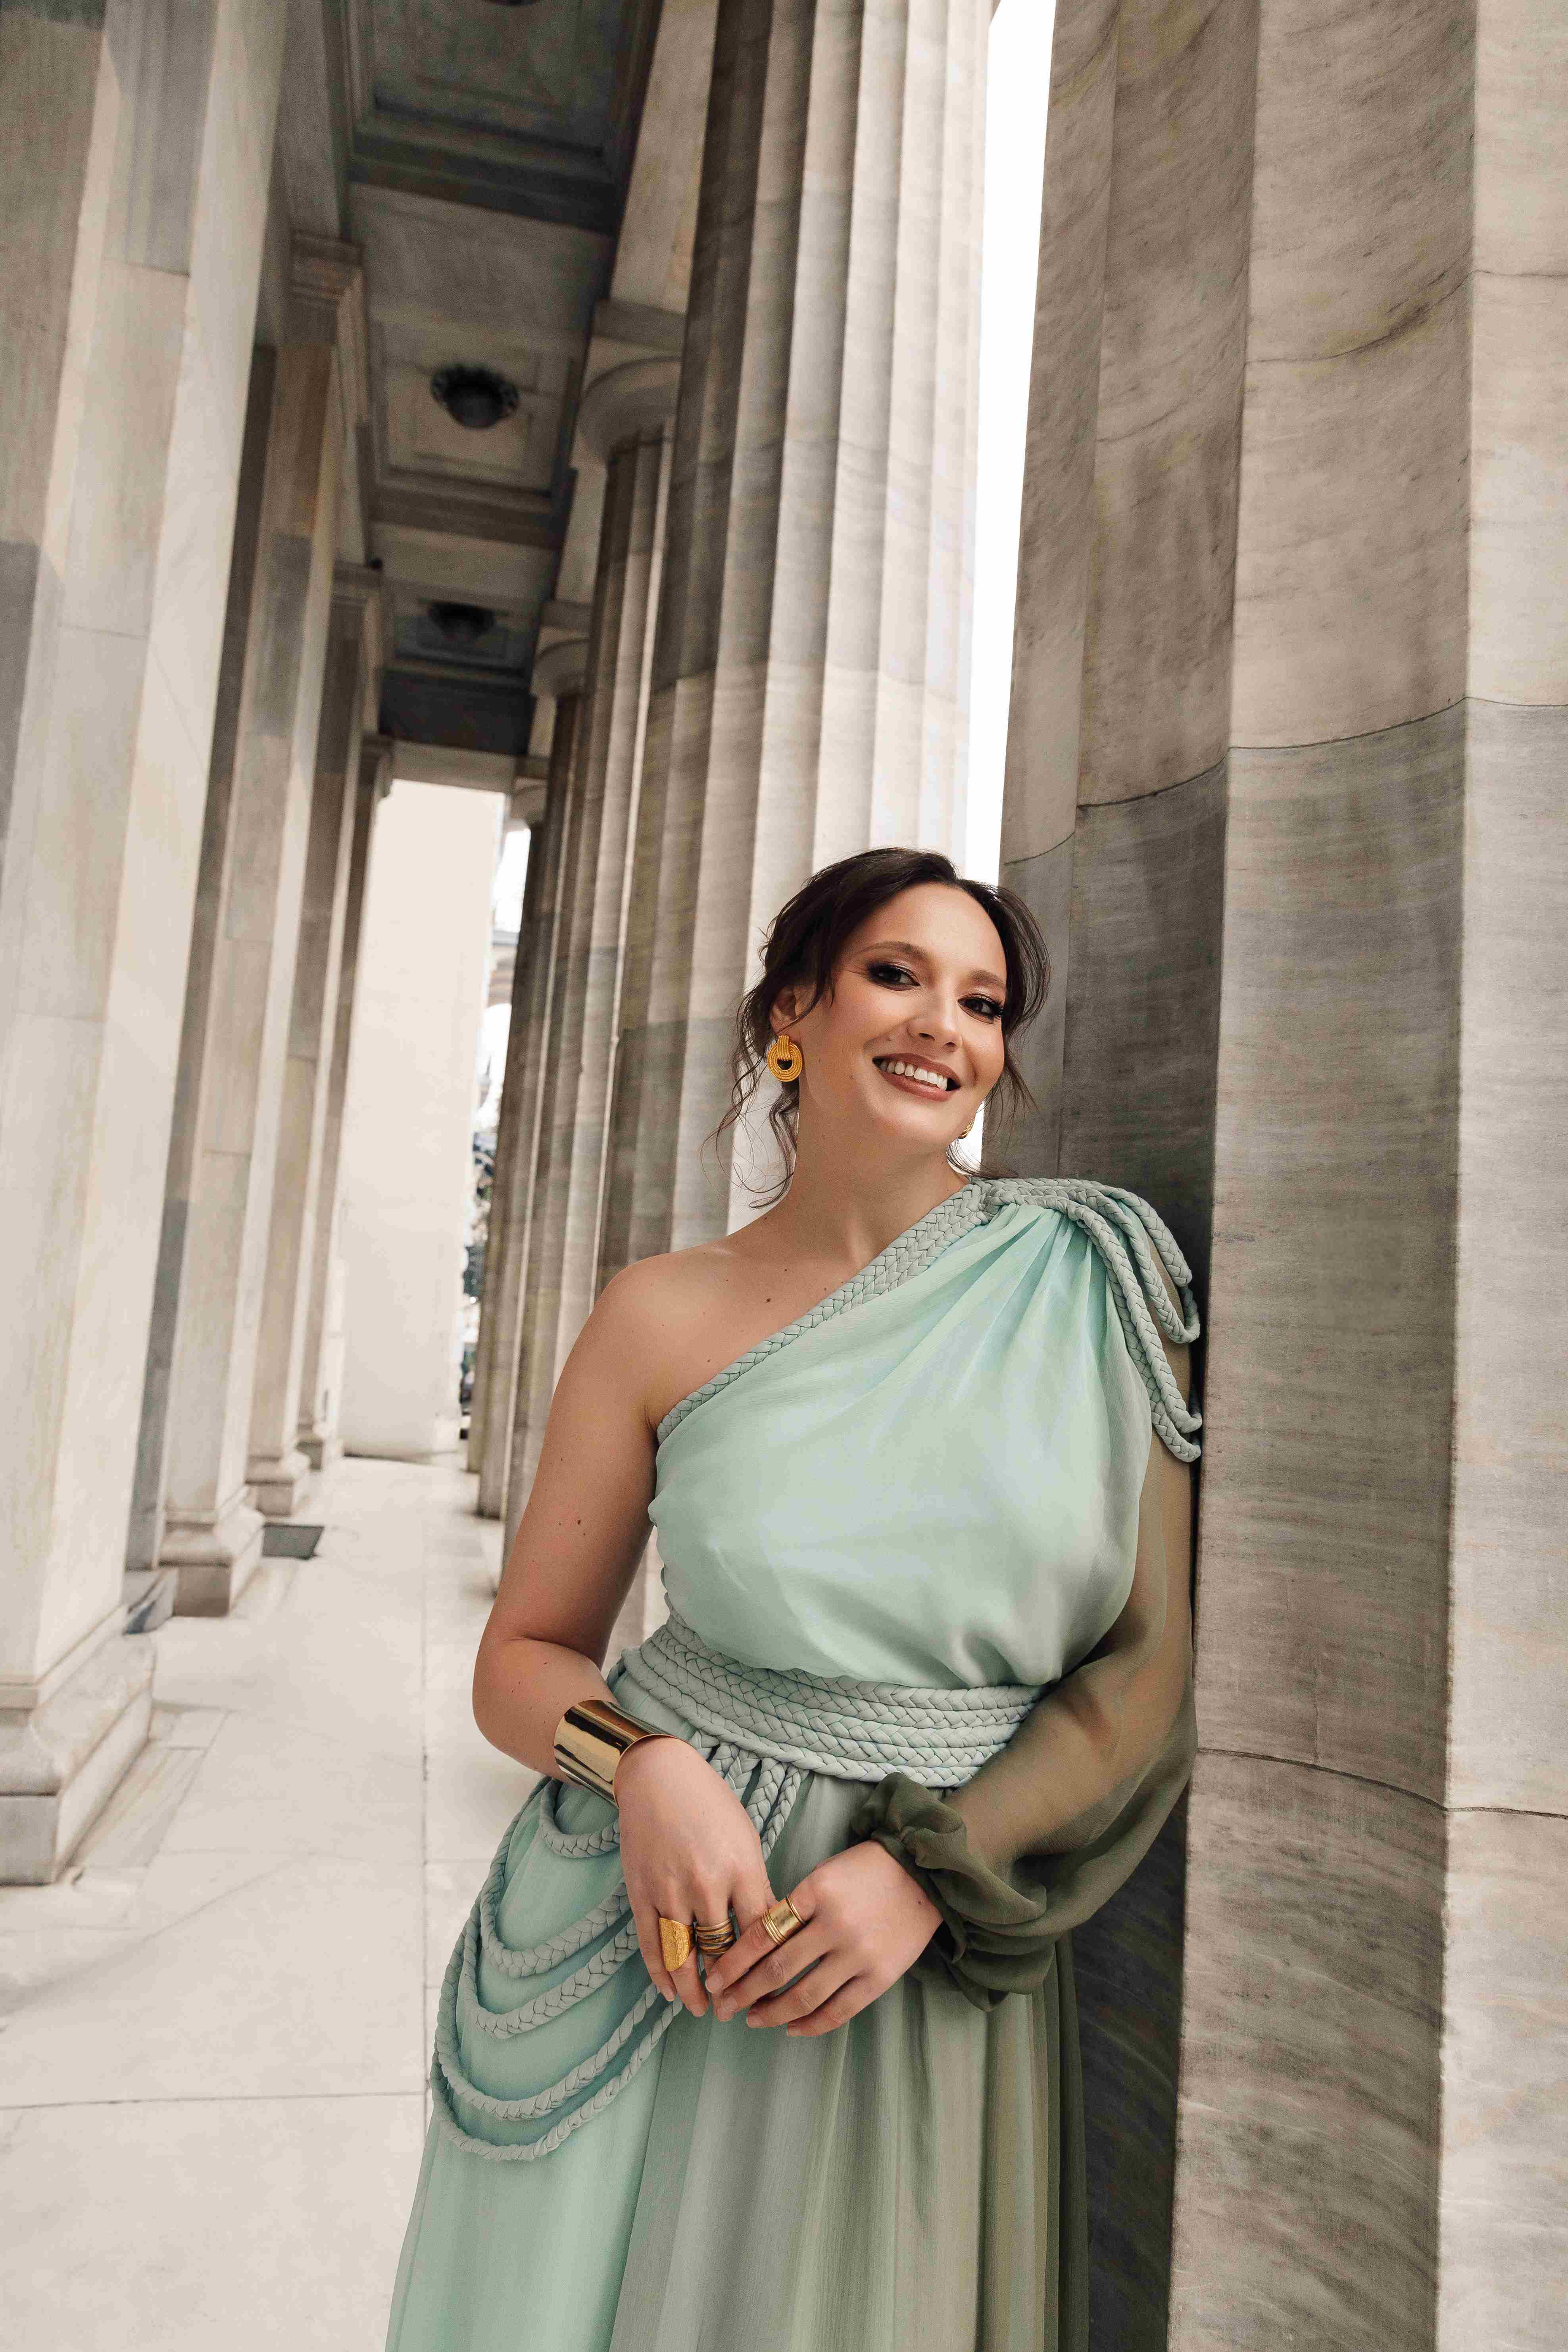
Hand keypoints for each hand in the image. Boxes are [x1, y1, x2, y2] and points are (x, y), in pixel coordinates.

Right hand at [615, 1737, 774, 2017]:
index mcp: (742, 1869)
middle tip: (736, 2010)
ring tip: (703, 2010)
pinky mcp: (642, 1892)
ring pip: (684, 1956)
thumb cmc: (711, 1807)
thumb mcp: (746, 1839)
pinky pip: (651, 1942)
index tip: (772, 1988)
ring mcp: (670, 1890)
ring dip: (693, 1990)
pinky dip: (660, 1972)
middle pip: (722, 1952)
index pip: (761, 1933)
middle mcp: (707, 1884)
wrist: (658, 1778)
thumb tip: (768, 1932)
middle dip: (731, 1987)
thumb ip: (755, 1885)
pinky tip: (670, 1992)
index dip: (767, 1967)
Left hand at [702, 1842, 940, 2037]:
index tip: (713, 1979)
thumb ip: (794, 1907)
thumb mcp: (823, 1875)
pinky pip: (838, 2011)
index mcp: (815, 1892)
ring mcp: (859, 1954)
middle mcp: (835, 1925)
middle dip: (743, 1992)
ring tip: (752, 2018)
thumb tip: (756, 1947)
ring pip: (804, 1996)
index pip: (762, 1933)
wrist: (923, 1875)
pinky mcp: (880, 1978)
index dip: (733, 1961)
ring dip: (772, 2013)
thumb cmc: (865, 1872)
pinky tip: (791, 2028)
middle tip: (723, 2006)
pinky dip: (810, 2024)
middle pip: (777, 1969)